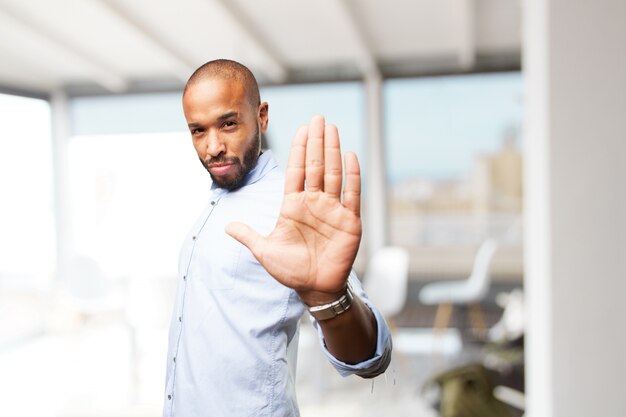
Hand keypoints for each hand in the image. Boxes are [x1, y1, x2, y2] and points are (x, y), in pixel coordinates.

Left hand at [225, 115, 361, 304]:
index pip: (296, 170)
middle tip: (318, 118)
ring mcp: (333, 210)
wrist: (314, 289)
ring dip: (333, 151)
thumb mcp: (264, 251)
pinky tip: (351, 156)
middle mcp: (314, 202)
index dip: (299, 149)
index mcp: (294, 205)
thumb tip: (226, 226)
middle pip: (316, 165)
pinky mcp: (349, 220)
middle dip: (316, 141)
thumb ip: (248, 236)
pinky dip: (352, 175)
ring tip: (332, 129)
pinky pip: (352, 194)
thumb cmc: (291, 270)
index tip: (302, 129)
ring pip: (333, 173)